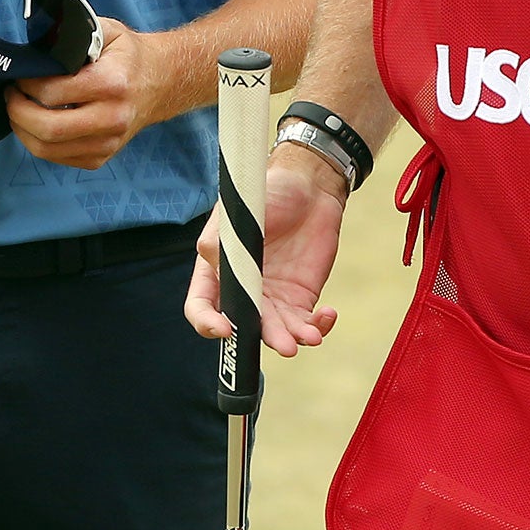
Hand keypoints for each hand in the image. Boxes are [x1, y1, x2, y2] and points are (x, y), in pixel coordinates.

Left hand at [6, 18, 194, 169]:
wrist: (161, 82)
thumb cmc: (128, 56)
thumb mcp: (105, 31)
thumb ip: (71, 35)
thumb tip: (35, 46)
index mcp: (112, 83)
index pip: (52, 93)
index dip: (26, 86)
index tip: (20, 76)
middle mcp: (112, 117)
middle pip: (47, 129)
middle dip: (17, 112)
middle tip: (11, 96)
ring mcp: (109, 142)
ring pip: (47, 149)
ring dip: (23, 130)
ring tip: (19, 110)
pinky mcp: (102, 157)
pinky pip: (57, 158)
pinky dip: (39, 143)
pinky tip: (37, 124)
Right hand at [185, 145, 347, 355]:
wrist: (309, 185)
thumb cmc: (266, 193)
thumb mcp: (237, 214)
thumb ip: (222, 247)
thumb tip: (219, 276)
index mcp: (216, 271)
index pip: (201, 306)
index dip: (206, 322)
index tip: (224, 329)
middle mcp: (242, 290)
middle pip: (245, 326)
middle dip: (264, 337)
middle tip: (284, 344)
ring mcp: (272, 297)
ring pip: (277, 331)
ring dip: (292, 339)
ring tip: (310, 337)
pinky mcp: (300, 297)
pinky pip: (305, 323)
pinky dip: (317, 326)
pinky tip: (327, 316)